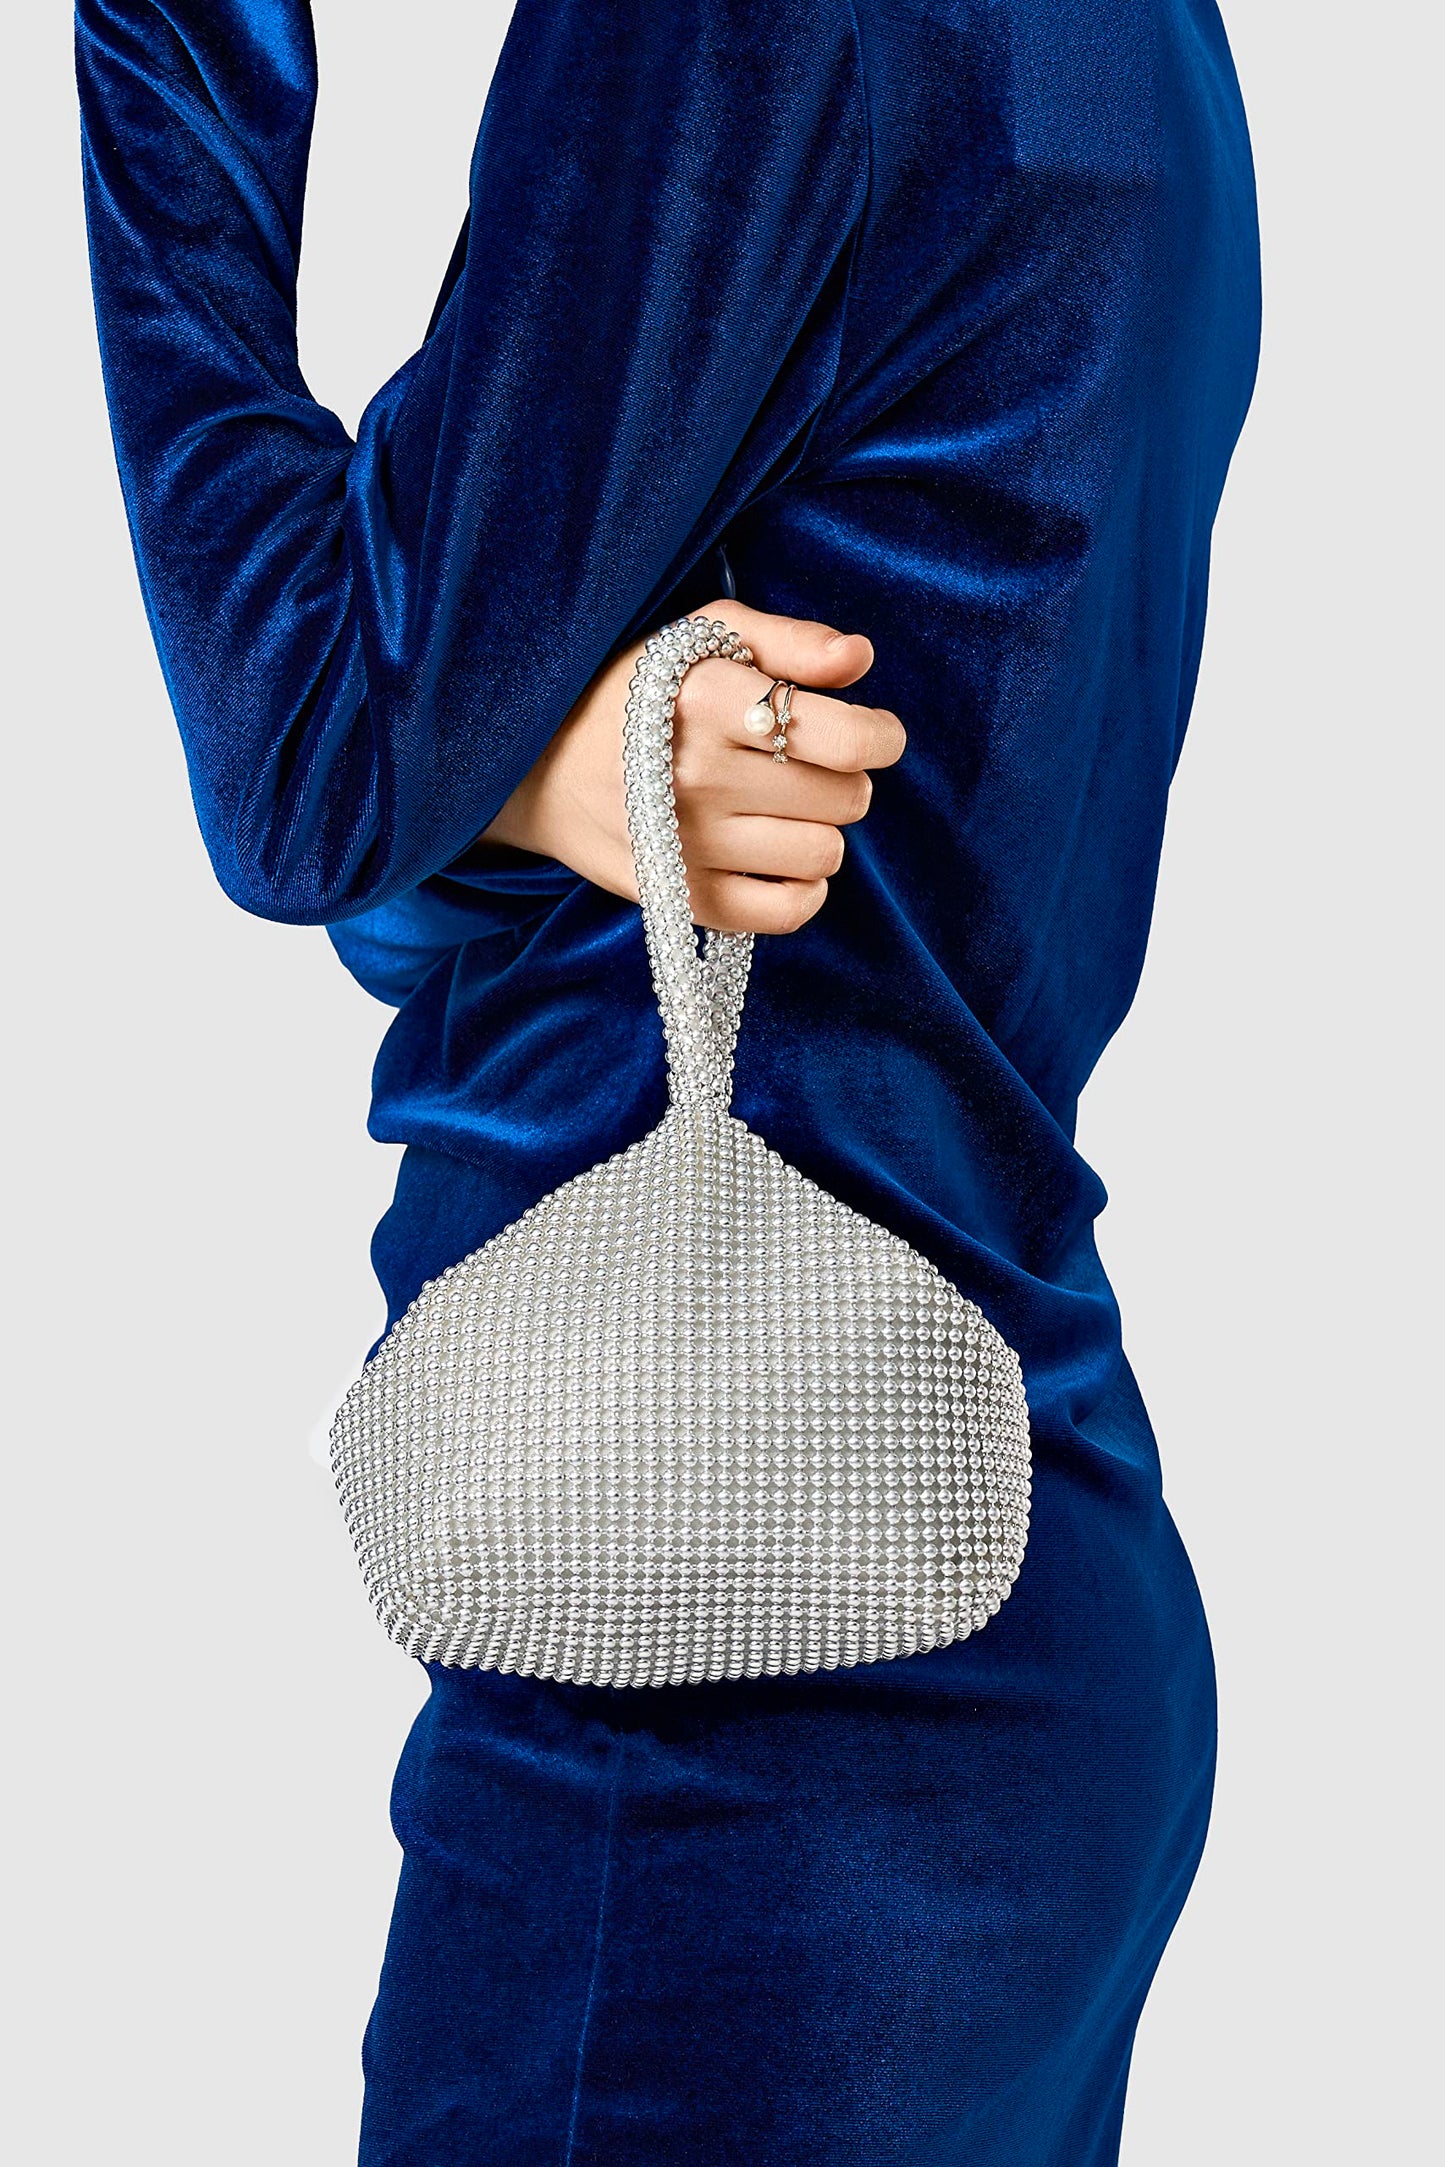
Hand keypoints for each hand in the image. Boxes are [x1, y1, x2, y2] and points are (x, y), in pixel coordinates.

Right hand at [479, 600, 905, 932]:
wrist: (538, 768)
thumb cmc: (635, 692)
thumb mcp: (701, 637)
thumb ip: (787, 640)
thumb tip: (860, 658)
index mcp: (707, 700)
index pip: (845, 738)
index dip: (880, 736)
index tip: (873, 733)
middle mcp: (698, 776)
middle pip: (846, 797)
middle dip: (842, 777)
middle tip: (804, 765)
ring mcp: (690, 846)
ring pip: (825, 853)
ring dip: (821, 829)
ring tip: (782, 808)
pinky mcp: (684, 899)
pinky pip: (789, 911)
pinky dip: (802, 888)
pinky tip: (779, 858)